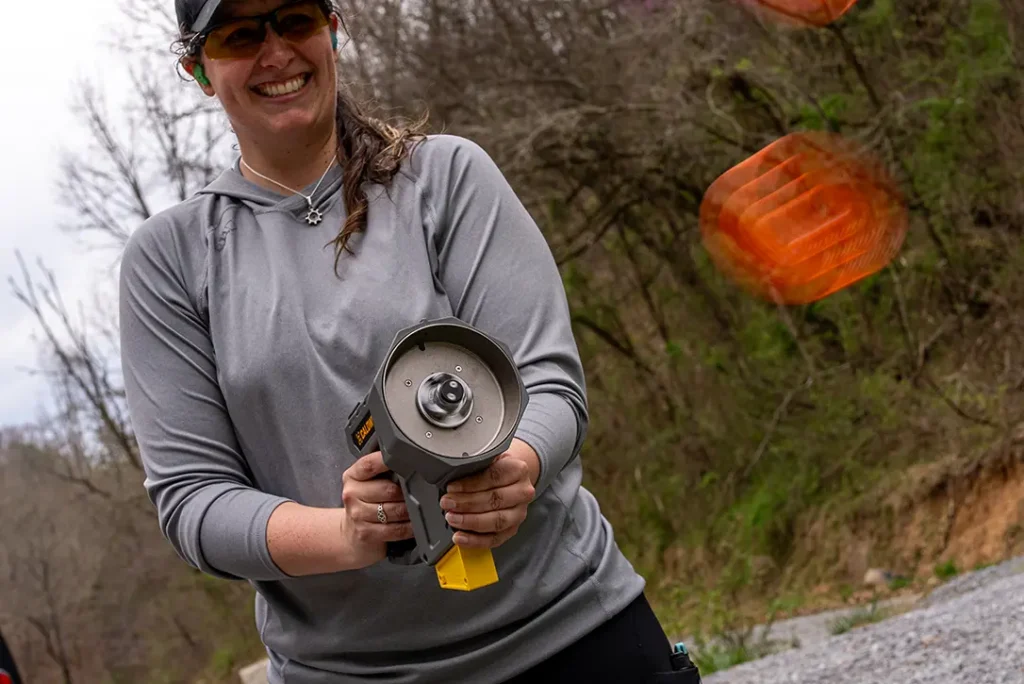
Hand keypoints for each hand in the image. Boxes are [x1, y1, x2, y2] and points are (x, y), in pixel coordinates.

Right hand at [339, 451, 413, 568]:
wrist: (349, 534)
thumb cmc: (364, 503)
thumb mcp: (367, 482)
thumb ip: (383, 471)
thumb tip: (409, 463)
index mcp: (352, 476)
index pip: (370, 464)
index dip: (388, 461)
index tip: (406, 459)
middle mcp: (352, 494)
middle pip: (389, 489)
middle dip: (407, 492)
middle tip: (419, 491)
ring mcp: (357, 515)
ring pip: (396, 510)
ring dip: (411, 510)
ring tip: (417, 508)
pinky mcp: (366, 533)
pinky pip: (397, 529)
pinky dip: (410, 527)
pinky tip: (413, 524)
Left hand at [440, 441, 538, 549]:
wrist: (511, 480)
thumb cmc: (496, 469)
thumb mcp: (489, 459)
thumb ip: (475, 465)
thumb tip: (452, 473)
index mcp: (518, 470)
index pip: (494, 477)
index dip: (471, 484)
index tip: (451, 487)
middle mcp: (523, 492)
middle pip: (495, 499)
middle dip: (467, 503)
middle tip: (447, 503)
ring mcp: (519, 513)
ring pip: (496, 521)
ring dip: (470, 521)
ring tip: (451, 518)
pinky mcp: (512, 530)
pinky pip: (494, 539)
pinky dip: (475, 541)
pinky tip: (460, 537)